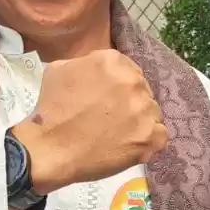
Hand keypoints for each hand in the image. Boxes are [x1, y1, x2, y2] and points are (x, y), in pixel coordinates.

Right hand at [11, 49, 167, 194]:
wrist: (50, 148)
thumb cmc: (50, 109)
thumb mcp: (59, 69)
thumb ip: (84, 63)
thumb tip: (95, 69)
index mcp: (112, 61)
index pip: (126, 68)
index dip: (117, 84)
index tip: (107, 96)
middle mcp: (133, 81)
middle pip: (140, 88)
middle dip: (128, 99)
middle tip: (110, 115)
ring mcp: (144, 110)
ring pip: (151, 111)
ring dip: (138, 119)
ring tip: (118, 132)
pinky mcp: (150, 137)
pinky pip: (160, 134)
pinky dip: (147, 139)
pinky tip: (129, 144)